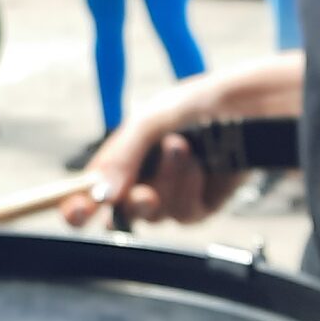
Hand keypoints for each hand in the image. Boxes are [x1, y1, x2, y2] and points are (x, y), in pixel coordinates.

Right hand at [62, 83, 239, 228]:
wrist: (243, 108)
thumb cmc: (192, 106)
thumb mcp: (147, 124)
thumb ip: (119, 159)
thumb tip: (99, 195)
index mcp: (122, 158)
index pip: (90, 191)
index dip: (77, 206)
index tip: (76, 212)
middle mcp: (143, 180)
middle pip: (122, 214)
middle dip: (132, 204)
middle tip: (144, 193)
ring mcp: (172, 196)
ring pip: (156, 215)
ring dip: (169, 182)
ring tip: (181, 146)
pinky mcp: (200, 206)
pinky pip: (185, 214)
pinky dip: (189, 187)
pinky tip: (200, 163)